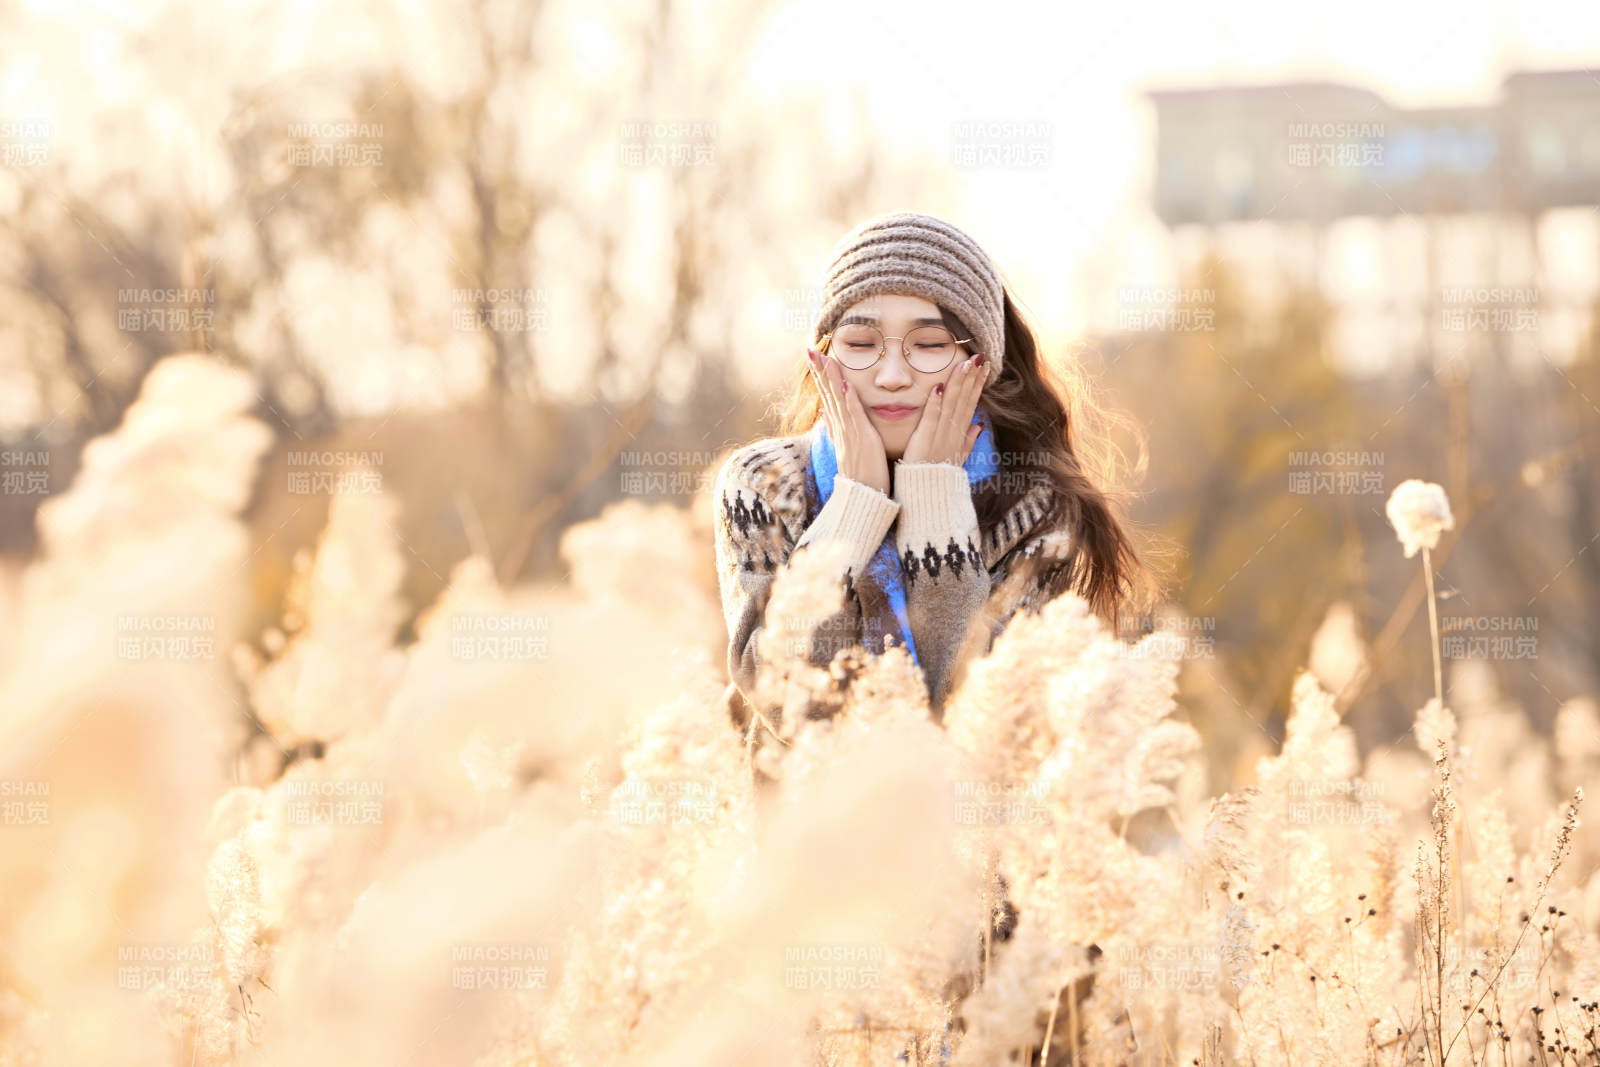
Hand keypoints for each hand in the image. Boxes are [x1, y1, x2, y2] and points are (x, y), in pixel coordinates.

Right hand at [807, 346, 889, 495]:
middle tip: (810, 350)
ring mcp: (849, 433)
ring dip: (830, 379)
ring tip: (823, 358)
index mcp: (839, 428)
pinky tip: (845, 385)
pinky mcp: (861, 439)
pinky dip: (849, 401)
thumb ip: (835, 429)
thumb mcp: (846, 446)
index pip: (827, 396)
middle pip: (827, 394)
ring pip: (837, 400)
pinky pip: (854, 416)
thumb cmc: (861, 473)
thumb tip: (825, 414)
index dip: (821, 376)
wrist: (863, 498)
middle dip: (819, 371)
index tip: (815, 356)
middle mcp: (840, 428)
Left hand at [901, 352, 990, 465]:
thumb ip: (968, 441)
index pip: (971, 403)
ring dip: (958, 383)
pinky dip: (934, 403)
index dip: (978, 383)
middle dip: (972, 377)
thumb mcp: (958, 457)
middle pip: (965, 399)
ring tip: (963, 363)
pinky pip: (931, 418)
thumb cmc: (940, 476)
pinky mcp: (924, 439)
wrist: (929, 496)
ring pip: (951, 404)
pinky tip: (937, 386)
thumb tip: (978, 426)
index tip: (983, 365)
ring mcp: (940, 435)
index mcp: (960, 433)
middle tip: (979, 356)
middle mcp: (953, 431)